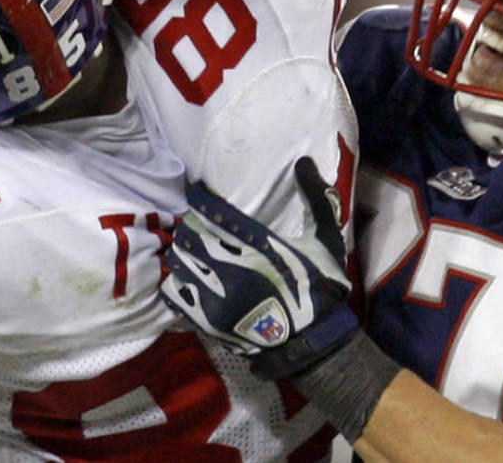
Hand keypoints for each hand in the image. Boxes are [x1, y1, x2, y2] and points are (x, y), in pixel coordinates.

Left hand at [160, 159, 359, 379]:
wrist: (311, 341)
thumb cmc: (320, 287)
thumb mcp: (327, 240)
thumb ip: (316, 199)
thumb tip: (304, 161)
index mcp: (259, 245)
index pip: (215, 212)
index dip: (200, 198)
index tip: (196, 191)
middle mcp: (232, 267)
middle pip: (191, 234)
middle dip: (190, 224)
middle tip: (194, 220)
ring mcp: (216, 295)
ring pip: (180, 261)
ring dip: (183, 250)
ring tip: (188, 246)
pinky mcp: (207, 319)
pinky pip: (175, 292)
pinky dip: (177, 280)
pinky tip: (185, 275)